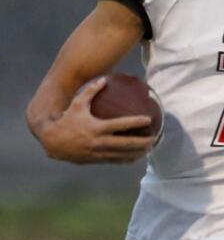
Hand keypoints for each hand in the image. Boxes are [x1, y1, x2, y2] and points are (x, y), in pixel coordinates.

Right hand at [34, 77, 154, 164]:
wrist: (52, 141)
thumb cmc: (66, 120)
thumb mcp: (76, 104)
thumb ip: (90, 91)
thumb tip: (104, 79)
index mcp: (96, 127)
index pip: (120, 125)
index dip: (135, 122)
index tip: (148, 120)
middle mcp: (98, 141)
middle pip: (126, 144)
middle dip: (142, 142)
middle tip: (155, 138)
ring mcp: (98, 152)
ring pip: (123, 155)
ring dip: (138, 152)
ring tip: (150, 148)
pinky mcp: (97, 160)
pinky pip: (116, 161)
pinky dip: (128, 159)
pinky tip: (137, 156)